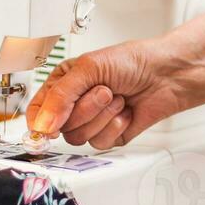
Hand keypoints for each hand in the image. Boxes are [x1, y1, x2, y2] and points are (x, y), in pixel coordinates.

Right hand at [25, 40, 186, 148]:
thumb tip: (44, 124)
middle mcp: (75, 104)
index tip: (50, 125)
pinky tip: (126, 112)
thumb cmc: (131, 61)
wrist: (166, 74)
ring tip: (118, 98)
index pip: (37, 110)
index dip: (41, 121)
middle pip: (60, 127)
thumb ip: (61, 96)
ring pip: (79, 137)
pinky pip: (100, 143)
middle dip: (86, 109)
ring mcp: (93, 121)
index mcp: (63, 84)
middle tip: (105, 91)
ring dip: (103, 116)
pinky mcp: (110, 135)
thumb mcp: (89, 68)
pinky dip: (115, 126)